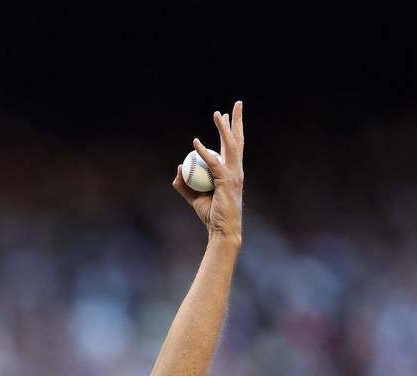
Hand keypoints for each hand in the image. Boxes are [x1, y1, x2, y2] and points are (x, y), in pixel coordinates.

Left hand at [172, 101, 243, 243]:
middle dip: (237, 121)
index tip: (226, 115)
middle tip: (237, 104)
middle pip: (238, 141)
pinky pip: (214, 164)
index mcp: (232, 172)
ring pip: (230, 147)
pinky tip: (195, 144)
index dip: (231, 130)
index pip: (233, 147)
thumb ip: (184, 184)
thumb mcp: (194, 197)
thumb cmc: (211, 216)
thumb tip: (178, 168)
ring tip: (218, 115)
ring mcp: (234, 175)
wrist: (221, 231)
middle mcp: (236, 171)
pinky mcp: (227, 182)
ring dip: (224, 129)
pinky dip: (204, 153)